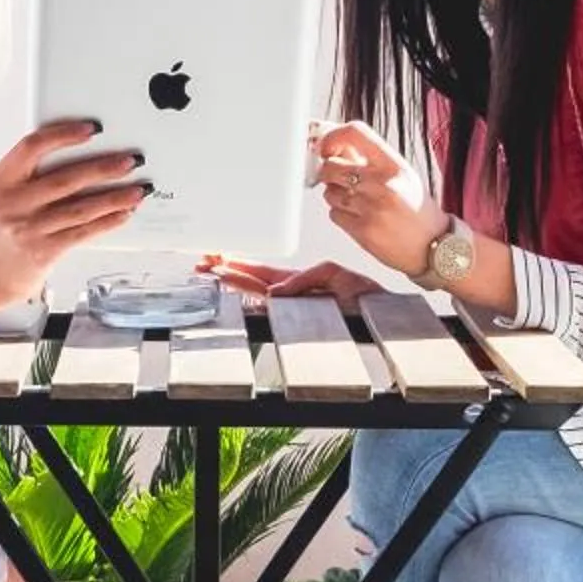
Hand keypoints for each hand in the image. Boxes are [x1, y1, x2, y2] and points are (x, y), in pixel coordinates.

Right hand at [0, 121, 147, 307]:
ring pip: (80, 209)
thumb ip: (33, 169)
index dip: (63, 135)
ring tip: (138, 188)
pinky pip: (83, 233)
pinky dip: (107, 221)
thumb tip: (85, 149)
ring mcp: (29, 230)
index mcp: (1, 180)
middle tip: (130, 161)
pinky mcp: (44, 252)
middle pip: (64, 179)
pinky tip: (125, 212)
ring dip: (114, 198)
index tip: (92, 129)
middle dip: (102, 168)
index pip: (31, 147)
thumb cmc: (8, 221)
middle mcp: (12, 204)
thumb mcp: (6, 191)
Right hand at [198, 256, 383, 304]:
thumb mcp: (334, 275)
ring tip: (212, 276)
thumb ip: (307, 278)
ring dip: (232, 287)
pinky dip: (251, 308)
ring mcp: (292, 310)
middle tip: (203, 266)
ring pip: (254, 297)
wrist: (380, 313)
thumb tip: (277, 291)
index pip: (261, 272)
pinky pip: (269, 315)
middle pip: (250, 283)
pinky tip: (237, 301)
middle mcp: (290, 296)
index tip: (218, 258)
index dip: (239, 264)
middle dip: (226, 273)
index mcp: (297, 282)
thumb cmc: (363, 295)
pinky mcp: (298, 322)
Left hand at [312, 120, 438, 277]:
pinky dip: (340, 215)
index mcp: (393, 165)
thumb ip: (373, 160)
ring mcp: (371, 208)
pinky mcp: (363, 231)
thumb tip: (338, 148)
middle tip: (337, 178)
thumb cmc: (417, 210)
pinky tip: (358, 217)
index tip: (327, 146)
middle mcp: (382, 184)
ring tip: (356, 202)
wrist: (433, 246)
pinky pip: (334, 214)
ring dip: (336, 196)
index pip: (355, 133)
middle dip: (328, 172)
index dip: (333, 137)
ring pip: (329, 192)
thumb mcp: (403, 175)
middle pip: (331, 165)